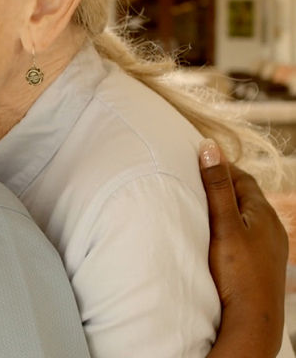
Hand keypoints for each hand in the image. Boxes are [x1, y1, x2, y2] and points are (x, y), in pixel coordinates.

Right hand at [199, 139, 287, 357]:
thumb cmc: (237, 272)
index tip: (198, 163)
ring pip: (245, 217)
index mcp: (264, 213)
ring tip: (202, 209)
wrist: (251, 322)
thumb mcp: (223, 223)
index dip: (221, 167)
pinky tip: (217, 238)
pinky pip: (246, 236)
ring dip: (227, 209)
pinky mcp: (262, 265)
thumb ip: (216, 185)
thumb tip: (210, 146)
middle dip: (222, 187)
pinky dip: (231, 229)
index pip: (242, 177)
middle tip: (195, 183)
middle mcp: (271, 228)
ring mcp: (268, 248)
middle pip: (245, 196)